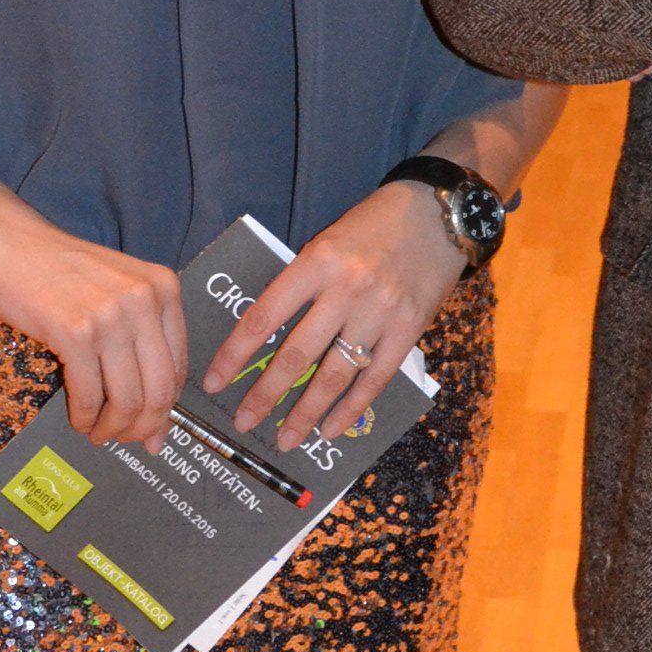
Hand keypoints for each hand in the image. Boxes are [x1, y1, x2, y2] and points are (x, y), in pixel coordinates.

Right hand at [0, 203, 188, 448]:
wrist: (9, 244)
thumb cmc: (60, 272)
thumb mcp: (119, 291)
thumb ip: (142, 340)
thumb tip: (157, 411)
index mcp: (164, 288)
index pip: (178, 367)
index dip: (166, 408)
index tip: (155, 429)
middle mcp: (145, 300)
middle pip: (159, 389)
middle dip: (144, 427)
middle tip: (127, 440)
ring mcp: (111, 317)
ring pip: (127, 398)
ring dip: (113, 428)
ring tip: (99, 433)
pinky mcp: (76, 332)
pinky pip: (89, 394)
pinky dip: (85, 417)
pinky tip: (79, 420)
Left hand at [203, 178, 464, 451]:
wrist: (437, 214)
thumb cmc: (373, 225)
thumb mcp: (328, 243)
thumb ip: (302, 284)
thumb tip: (267, 335)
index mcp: (316, 262)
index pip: (264, 316)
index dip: (236, 353)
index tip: (214, 382)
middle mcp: (346, 289)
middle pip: (298, 353)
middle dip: (266, 394)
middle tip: (244, 421)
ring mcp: (379, 313)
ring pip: (335, 374)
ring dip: (307, 412)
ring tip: (286, 437)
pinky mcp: (409, 330)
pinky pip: (375, 379)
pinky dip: (351, 408)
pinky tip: (331, 429)